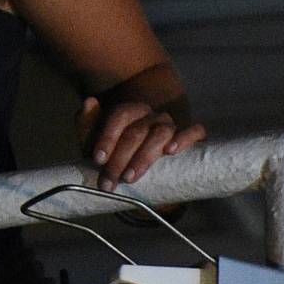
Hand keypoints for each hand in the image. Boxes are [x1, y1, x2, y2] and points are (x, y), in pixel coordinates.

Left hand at [79, 97, 206, 192]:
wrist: (145, 176)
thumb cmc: (117, 156)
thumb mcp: (96, 143)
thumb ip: (88, 123)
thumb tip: (89, 102)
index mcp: (130, 112)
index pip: (120, 115)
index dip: (108, 137)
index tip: (97, 160)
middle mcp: (151, 116)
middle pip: (138, 130)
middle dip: (121, 158)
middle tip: (109, 181)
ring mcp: (172, 126)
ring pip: (162, 132)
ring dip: (144, 155)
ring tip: (130, 177)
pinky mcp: (192, 138)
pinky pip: (195, 131)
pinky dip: (185, 138)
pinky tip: (171, 151)